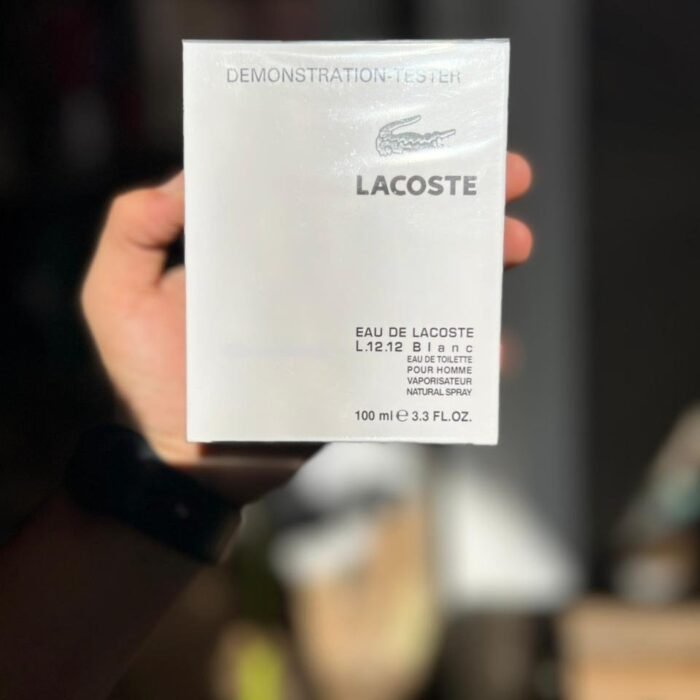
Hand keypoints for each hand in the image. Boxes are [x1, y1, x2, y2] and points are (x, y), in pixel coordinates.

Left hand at [81, 156, 531, 472]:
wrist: (184, 466)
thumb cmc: (148, 380)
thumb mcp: (115, 294)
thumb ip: (134, 229)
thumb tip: (190, 180)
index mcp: (268, 252)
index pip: (329, 191)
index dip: (375, 161)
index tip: (421, 138)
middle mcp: (314, 281)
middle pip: (390, 231)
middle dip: (453, 202)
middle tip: (506, 179)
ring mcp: (343, 328)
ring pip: (416, 286)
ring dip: (470, 262)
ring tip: (513, 242)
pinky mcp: (360, 375)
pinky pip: (414, 356)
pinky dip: (458, 351)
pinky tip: (497, 343)